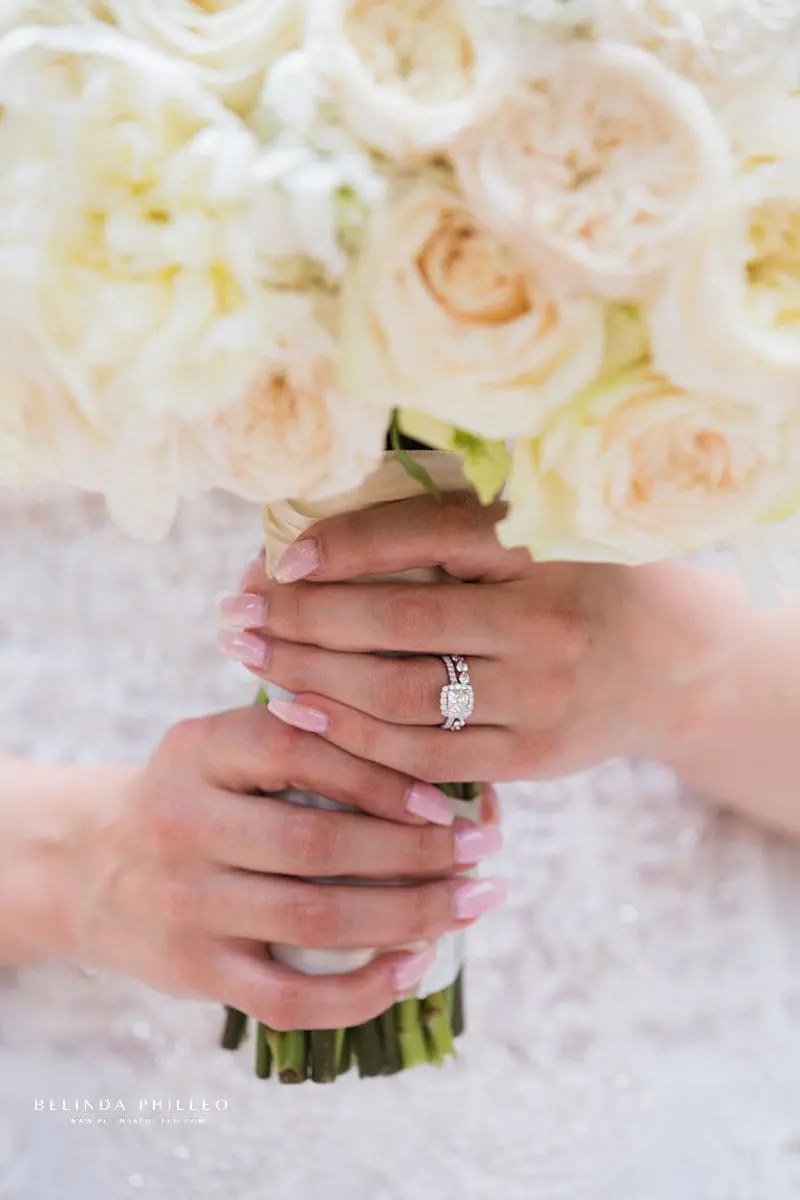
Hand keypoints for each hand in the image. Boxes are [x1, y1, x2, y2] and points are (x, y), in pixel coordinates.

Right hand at [54, 705, 501, 1029]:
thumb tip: (434, 765)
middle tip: (483, 852)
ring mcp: (187, 903)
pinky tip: (412, 967)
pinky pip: (288, 998)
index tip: (446, 800)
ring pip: (315, 920)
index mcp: (200, 749)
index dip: (382, 776)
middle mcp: (185, 823)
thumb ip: (303, 739)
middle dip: (418, 853)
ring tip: (469, 903)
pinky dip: (361, 991)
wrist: (89, 864)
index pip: (300, 751)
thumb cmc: (192, 795)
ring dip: (409, 915)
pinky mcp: (195, 969)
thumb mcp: (223, 745)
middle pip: (319, 844)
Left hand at [221, 492, 747, 782]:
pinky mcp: (533, 756)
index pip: (425, 537)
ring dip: (313, 679)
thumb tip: (322, 534)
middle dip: (303, 621)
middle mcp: (544, 622)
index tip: (277, 558)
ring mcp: (540, 698)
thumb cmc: (588, 580)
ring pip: (400, 697)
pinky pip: (425, 755)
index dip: (342, 545)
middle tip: (236, 614)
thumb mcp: (541, 531)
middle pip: (398, 625)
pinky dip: (355, 737)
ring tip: (255, 659)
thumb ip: (452, 526)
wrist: (676, 663)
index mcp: (544, 547)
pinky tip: (302, 713)